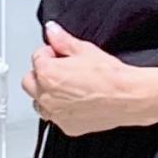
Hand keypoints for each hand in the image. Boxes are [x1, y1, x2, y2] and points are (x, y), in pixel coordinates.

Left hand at [21, 22, 154, 134]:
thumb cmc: (109, 75)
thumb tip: (52, 31)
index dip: (50, 54)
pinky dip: (62, 111)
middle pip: (30, 82)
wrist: (128, 97)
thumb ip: (62, 40)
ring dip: (47, 94)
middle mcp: (46, 96)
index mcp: (47, 74)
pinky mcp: (67, 127)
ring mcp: (55, 114)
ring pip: (39, 103)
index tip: (61, 55)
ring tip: (68, 87)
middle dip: (41, 74)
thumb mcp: (84, 50)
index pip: (37, 58)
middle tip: (60, 70)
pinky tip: (77, 102)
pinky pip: (56, 118)